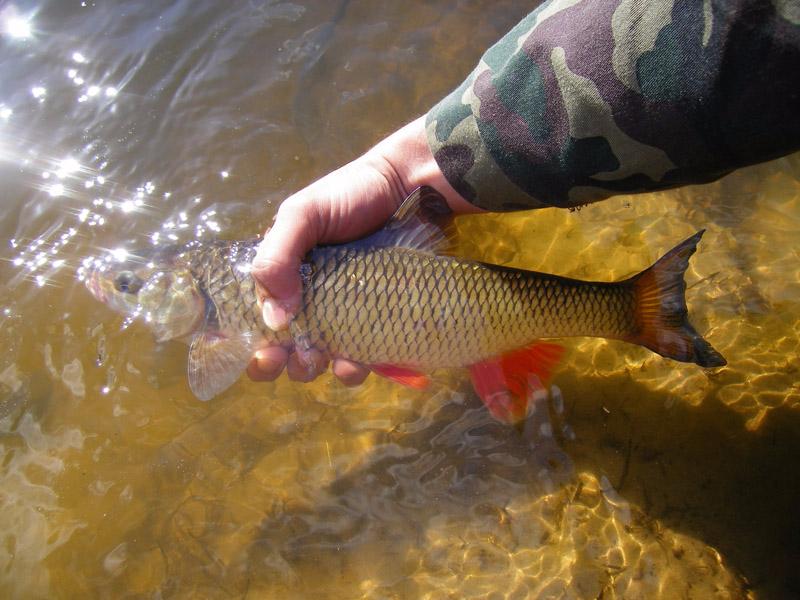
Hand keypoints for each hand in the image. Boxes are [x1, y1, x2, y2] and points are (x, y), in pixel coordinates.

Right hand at [247, 116, 479, 385]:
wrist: (412, 190)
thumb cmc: (351, 195)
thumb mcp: (303, 214)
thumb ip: (277, 256)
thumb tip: (273, 317)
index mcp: (281, 275)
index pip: (251, 318)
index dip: (245, 343)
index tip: (253, 352)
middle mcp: (306, 300)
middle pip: (280, 349)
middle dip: (278, 362)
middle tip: (288, 356)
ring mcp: (341, 316)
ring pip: (316, 361)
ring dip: (311, 368)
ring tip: (319, 356)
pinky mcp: (374, 325)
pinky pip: (357, 360)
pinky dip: (351, 368)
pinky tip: (354, 361)